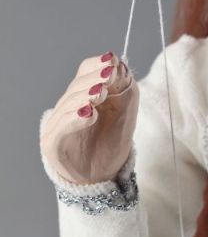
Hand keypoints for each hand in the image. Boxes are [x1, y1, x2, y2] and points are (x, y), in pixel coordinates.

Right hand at [40, 52, 138, 184]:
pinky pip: (61, 128)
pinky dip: (75, 119)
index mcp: (83, 92)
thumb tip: (118, 63)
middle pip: (77, 86)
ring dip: (86, 96)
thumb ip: (123, 85)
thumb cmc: (113, 139)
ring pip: (69, 104)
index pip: (85, 71)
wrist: (104, 175)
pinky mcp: (53, 144)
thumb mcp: (126, 108)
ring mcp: (57, 124)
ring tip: (101, 93)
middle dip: (94, 79)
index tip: (113, 61)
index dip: (98, 64)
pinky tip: (89, 114)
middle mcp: (67, 105)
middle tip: (109, 75)